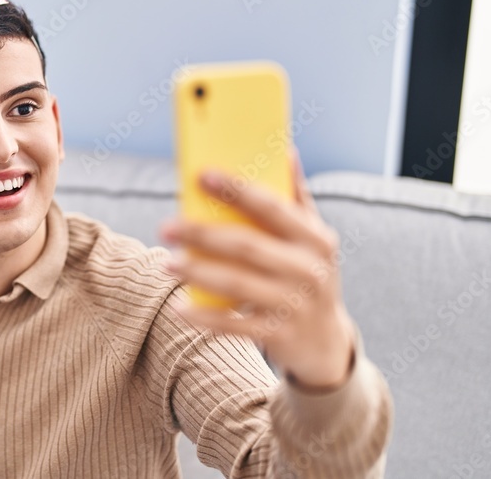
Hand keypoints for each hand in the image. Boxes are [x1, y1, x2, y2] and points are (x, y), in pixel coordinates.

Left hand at [161, 150, 354, 389]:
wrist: (325, 342)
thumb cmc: (308, 276)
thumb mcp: (312, 239)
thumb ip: (296, 198)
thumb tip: (285, 149)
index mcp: (316, 239)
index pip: (273, 207)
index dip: (238, 190)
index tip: (202, 175)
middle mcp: (310, 271)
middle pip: (247, 246)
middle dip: (203, 234)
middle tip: (166, 227)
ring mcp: (295, 305)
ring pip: (238, 283)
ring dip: (197, 271)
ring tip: (166, 263)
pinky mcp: (279, 335)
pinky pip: (235, 324)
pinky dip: (205, 317)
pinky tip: (179, 307)